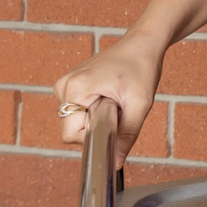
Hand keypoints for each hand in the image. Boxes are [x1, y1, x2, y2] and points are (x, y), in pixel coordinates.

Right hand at [53, 31, 165, 167]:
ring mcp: (65, 84)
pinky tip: (109, 93)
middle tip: (119, 106)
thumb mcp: (140, 103)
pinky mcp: (71, 84)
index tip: (114, 123)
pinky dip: (95, 108)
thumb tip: (116, 162)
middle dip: (97, 125)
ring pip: (76, 120)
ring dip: (97, 117)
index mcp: (75, 89)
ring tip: (115, 97)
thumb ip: (127, 134)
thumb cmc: (142, 67)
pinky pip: (79, 110)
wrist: (142, 44)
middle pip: (73, 128)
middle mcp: (64, 86)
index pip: (70, 134)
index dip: (94, 136)